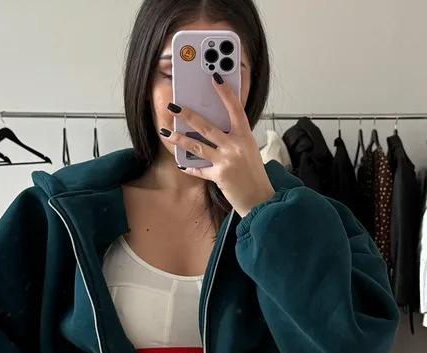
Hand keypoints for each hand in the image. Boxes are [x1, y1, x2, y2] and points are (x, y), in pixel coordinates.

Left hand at [161, 77, 275, 217]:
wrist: (260, 199)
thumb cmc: (255, 174)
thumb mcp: (249, 150)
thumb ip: (235, 138)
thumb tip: (216, 128)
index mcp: (245, 136)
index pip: (235, 109)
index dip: (225, 93)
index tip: (215, 78)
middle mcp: (235, 146)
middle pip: (206, 126)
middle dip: (187, 115)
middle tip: (173, 107)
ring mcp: (226, 161)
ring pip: (197, 146)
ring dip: (179, 139)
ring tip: (166, 132)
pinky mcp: (219, 176)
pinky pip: (200, 170)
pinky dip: (190, 168)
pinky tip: (182, 164)